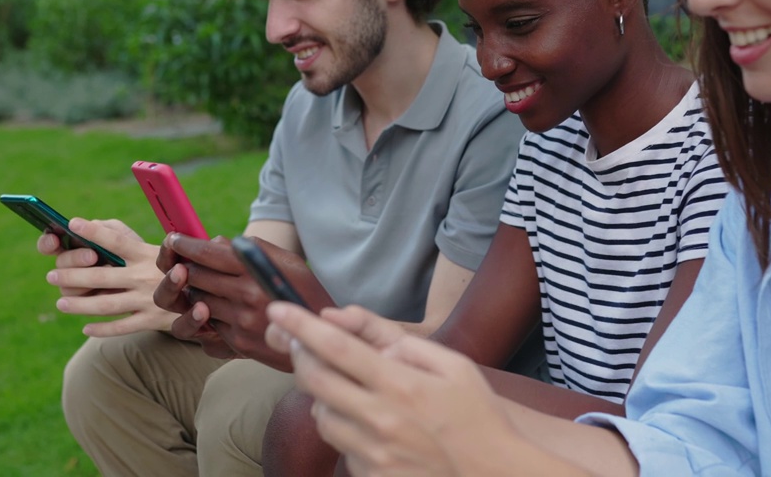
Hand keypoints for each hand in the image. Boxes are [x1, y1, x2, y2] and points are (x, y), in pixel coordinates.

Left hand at [37, 218, 184, 336]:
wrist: (209, 295)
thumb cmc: (175, 266)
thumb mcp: (161, 247)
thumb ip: (129, 237)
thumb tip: (96, 228)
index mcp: (147, 254)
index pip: (116, 241)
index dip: (94, 232)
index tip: (72, 223)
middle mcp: (145, 276)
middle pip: (103, 276)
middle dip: (73, 276)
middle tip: (50, 276)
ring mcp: (147, 300)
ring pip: (106, 305)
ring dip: (80, 304)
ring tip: (60, 303)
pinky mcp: (152, 320)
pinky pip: (121, 327)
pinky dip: (102, 329)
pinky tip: (85, 328)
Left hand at [154, 234, 332, 368]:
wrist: (322, 336)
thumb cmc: (304, 292)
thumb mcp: (287, 261)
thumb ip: (252, 248)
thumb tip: (217, 242)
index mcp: (256, 271)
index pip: (209, 254)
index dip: (186, 245)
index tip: (174, 239)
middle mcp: (245, 296)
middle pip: (195, 276)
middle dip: (186, 267)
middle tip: (184, 261)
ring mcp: (239, 322)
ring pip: (196, 301)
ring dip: (194, 291)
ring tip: (203, 285)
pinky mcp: (237, 343)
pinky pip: (208, 324)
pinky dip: (207, 314)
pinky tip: (218, 308)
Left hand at [266, 303, 517, 476]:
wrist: (494, 475)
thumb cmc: (478, 416)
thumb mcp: (454, 366)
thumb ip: (405, 343)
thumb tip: (360, 332)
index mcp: (400, 384)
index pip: (336, 346)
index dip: (301, 325)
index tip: (276, 309)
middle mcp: (379, 418)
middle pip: (314, 379)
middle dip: (300, 354)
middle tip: (301, 342)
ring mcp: (372, 452)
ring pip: (320, 414)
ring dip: (322, 395)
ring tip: (347, 387)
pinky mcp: (370, 475)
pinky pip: (340, 445)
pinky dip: (344, 428)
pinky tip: (368, 423)